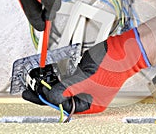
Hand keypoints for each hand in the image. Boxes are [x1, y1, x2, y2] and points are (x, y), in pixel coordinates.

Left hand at [22, 29, 149, 113]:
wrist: (123, 48)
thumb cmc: (113, 65)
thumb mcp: (86, 80)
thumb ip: (66, 89)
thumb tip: (50, 96)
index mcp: (91, 104)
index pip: (64, 106)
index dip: (46, 100)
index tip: (32, 94)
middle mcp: (88, 96)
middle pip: (63, 97)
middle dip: (48, 92)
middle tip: (32, 88)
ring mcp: (87, 84)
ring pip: (65, 87)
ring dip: (53, 83)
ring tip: (39, 81)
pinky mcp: (86, 73)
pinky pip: (69, 77)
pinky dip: (60, 76)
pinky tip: (51, 74)